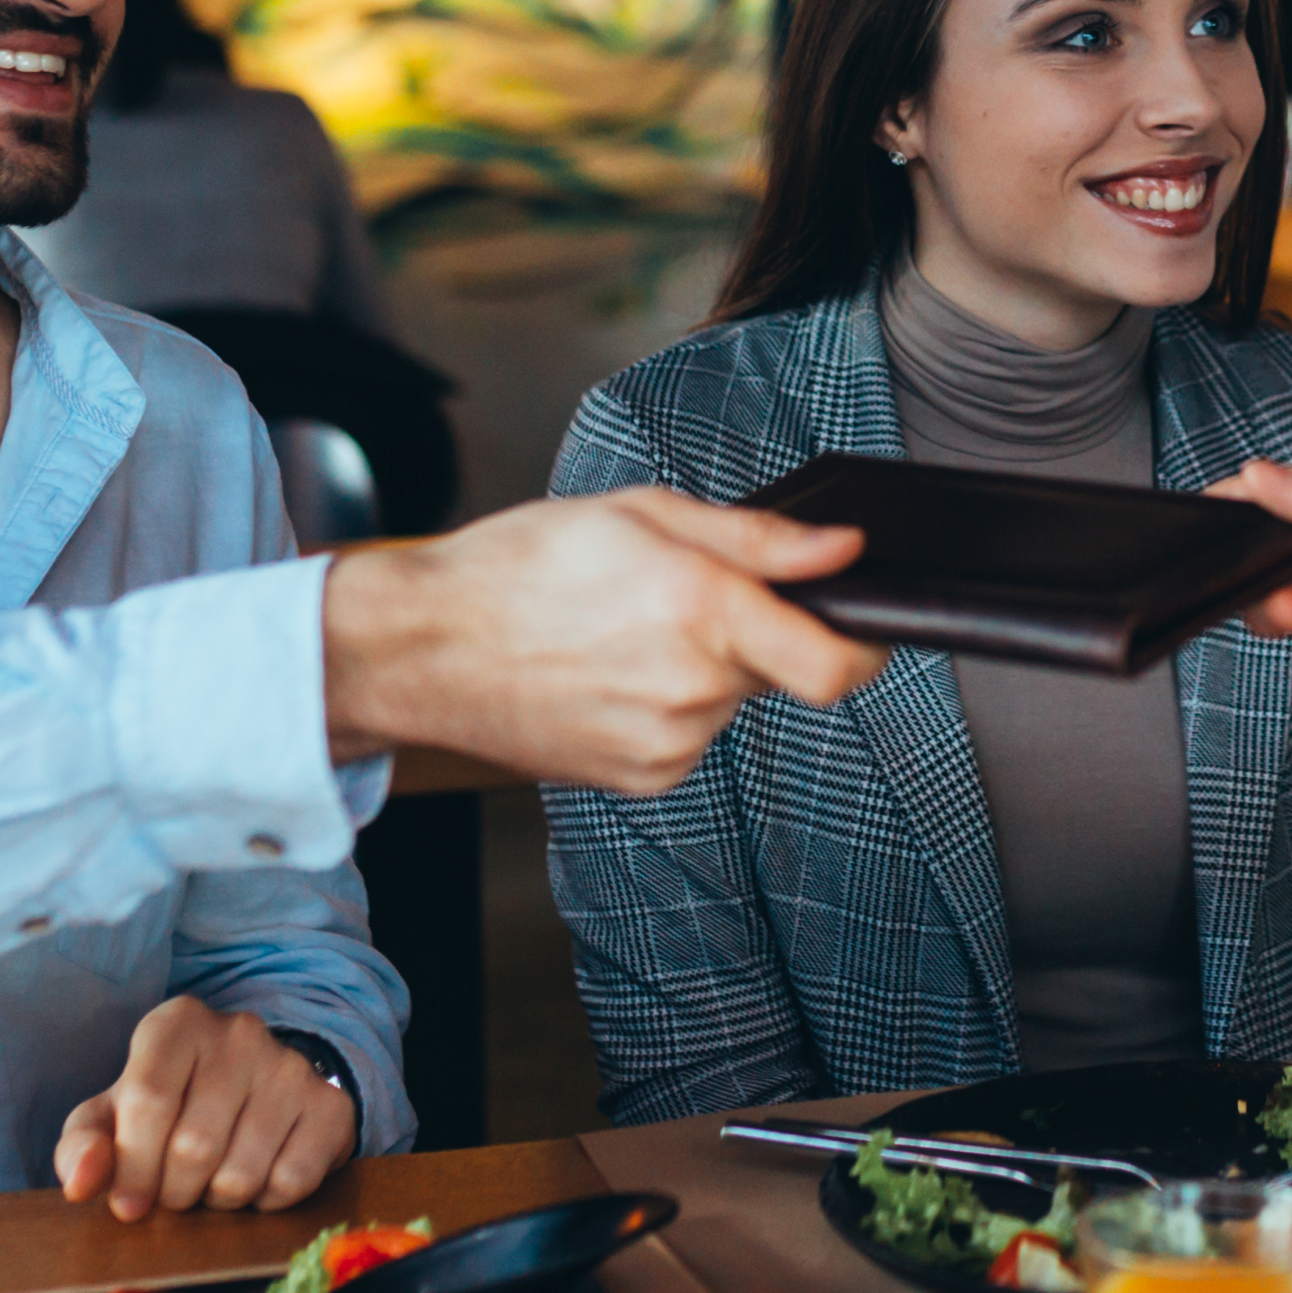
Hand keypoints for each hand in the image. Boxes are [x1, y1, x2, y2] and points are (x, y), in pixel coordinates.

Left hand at [57, 998, 353, 1222]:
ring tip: (212, 1183)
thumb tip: (82, 1185)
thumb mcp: (111, 1119)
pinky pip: (290, 1183)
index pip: (148, 1100)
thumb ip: (83, 1148)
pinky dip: (264, 1203)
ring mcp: (291, 1067)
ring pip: (242, 1173)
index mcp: (176, 1024)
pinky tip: (255, 1178)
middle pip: (194, 1146)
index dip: (133, 1167)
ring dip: (218, 1200)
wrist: (251, 1094)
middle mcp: (240, 1033)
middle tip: (175, 1193)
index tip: (129, 1206)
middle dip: (176, 1191)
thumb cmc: (166, 1109)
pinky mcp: (331, 1106)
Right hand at [324, 489, 886, 795]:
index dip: (866, 645)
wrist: (425, 648)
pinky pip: (691, 736)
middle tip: (679, 597)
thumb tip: (845, 550)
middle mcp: (691, 689)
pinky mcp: (643, 778)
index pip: (836, 662)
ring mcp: (666, 744)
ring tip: (625, 633)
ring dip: (705, 670)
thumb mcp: (644, 514)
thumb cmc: (520, 566)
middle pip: (778, 670)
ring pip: (730, 701)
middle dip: (753, 634)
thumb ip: (759, 540)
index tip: (864, 625)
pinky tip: (610, 674)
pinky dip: (670, 706)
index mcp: (700, 611)